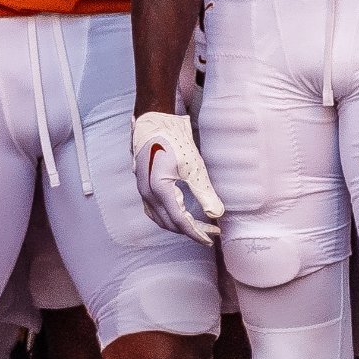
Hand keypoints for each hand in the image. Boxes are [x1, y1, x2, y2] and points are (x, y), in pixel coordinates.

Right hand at [133, 111, 222, 243]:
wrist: (154, 120)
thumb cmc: (173, 138)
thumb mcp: (193, 165)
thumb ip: (204, 192)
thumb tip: (216, 213)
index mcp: (159, 188)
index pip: (179, 221)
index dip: (197, 232)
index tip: (212, 238)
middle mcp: (147, 192)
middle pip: (169, 223)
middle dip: (191, 231)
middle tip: (211, 232)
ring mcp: (142, 189)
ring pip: (160, 218)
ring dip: (179, 226)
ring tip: (198, 226)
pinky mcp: (143, 185)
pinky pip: (153, 210)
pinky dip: (168, 217)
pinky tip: (180, 214)